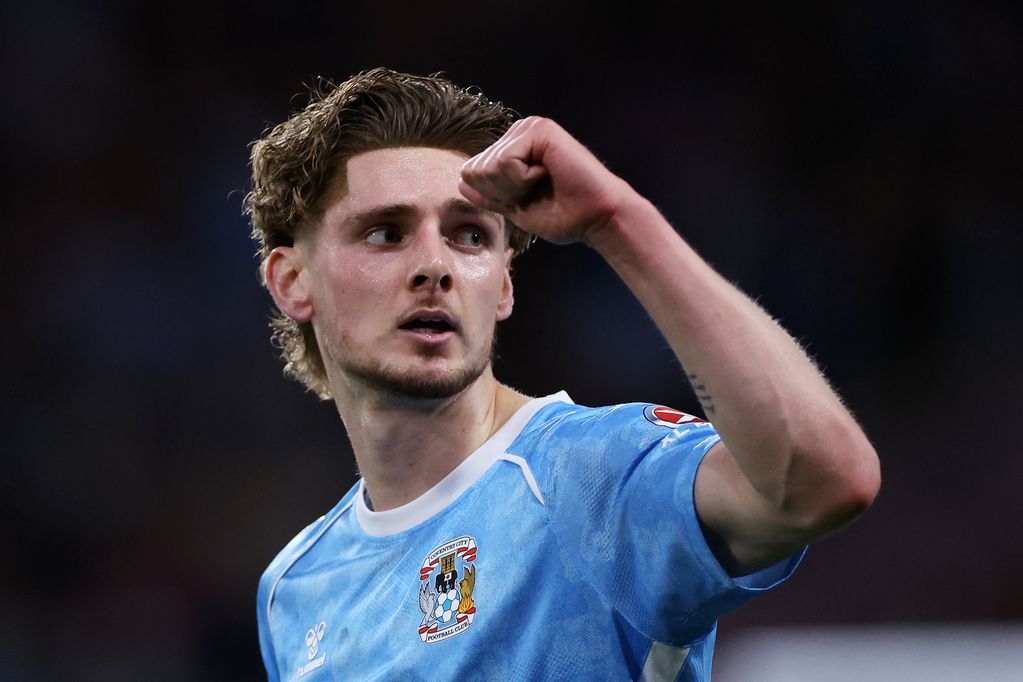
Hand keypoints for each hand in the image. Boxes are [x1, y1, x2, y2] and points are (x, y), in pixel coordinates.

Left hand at [459, 116, 630, 244]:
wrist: (596, 219)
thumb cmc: (565, 216)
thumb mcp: (517, 208)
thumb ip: (490, 195)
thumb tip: (461, 182)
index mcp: (512, 148)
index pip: (471, 173)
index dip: (494, 196)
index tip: (527, 199)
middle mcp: (518, 132)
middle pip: (475, 169)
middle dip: (502, 192)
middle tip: (538, 192)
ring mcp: (529, 128)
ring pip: (489, 166)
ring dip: (515, 187)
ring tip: (545, 182)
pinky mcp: (539, 130)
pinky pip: (506, 161)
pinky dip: (524, 179)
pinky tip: (548, 174)